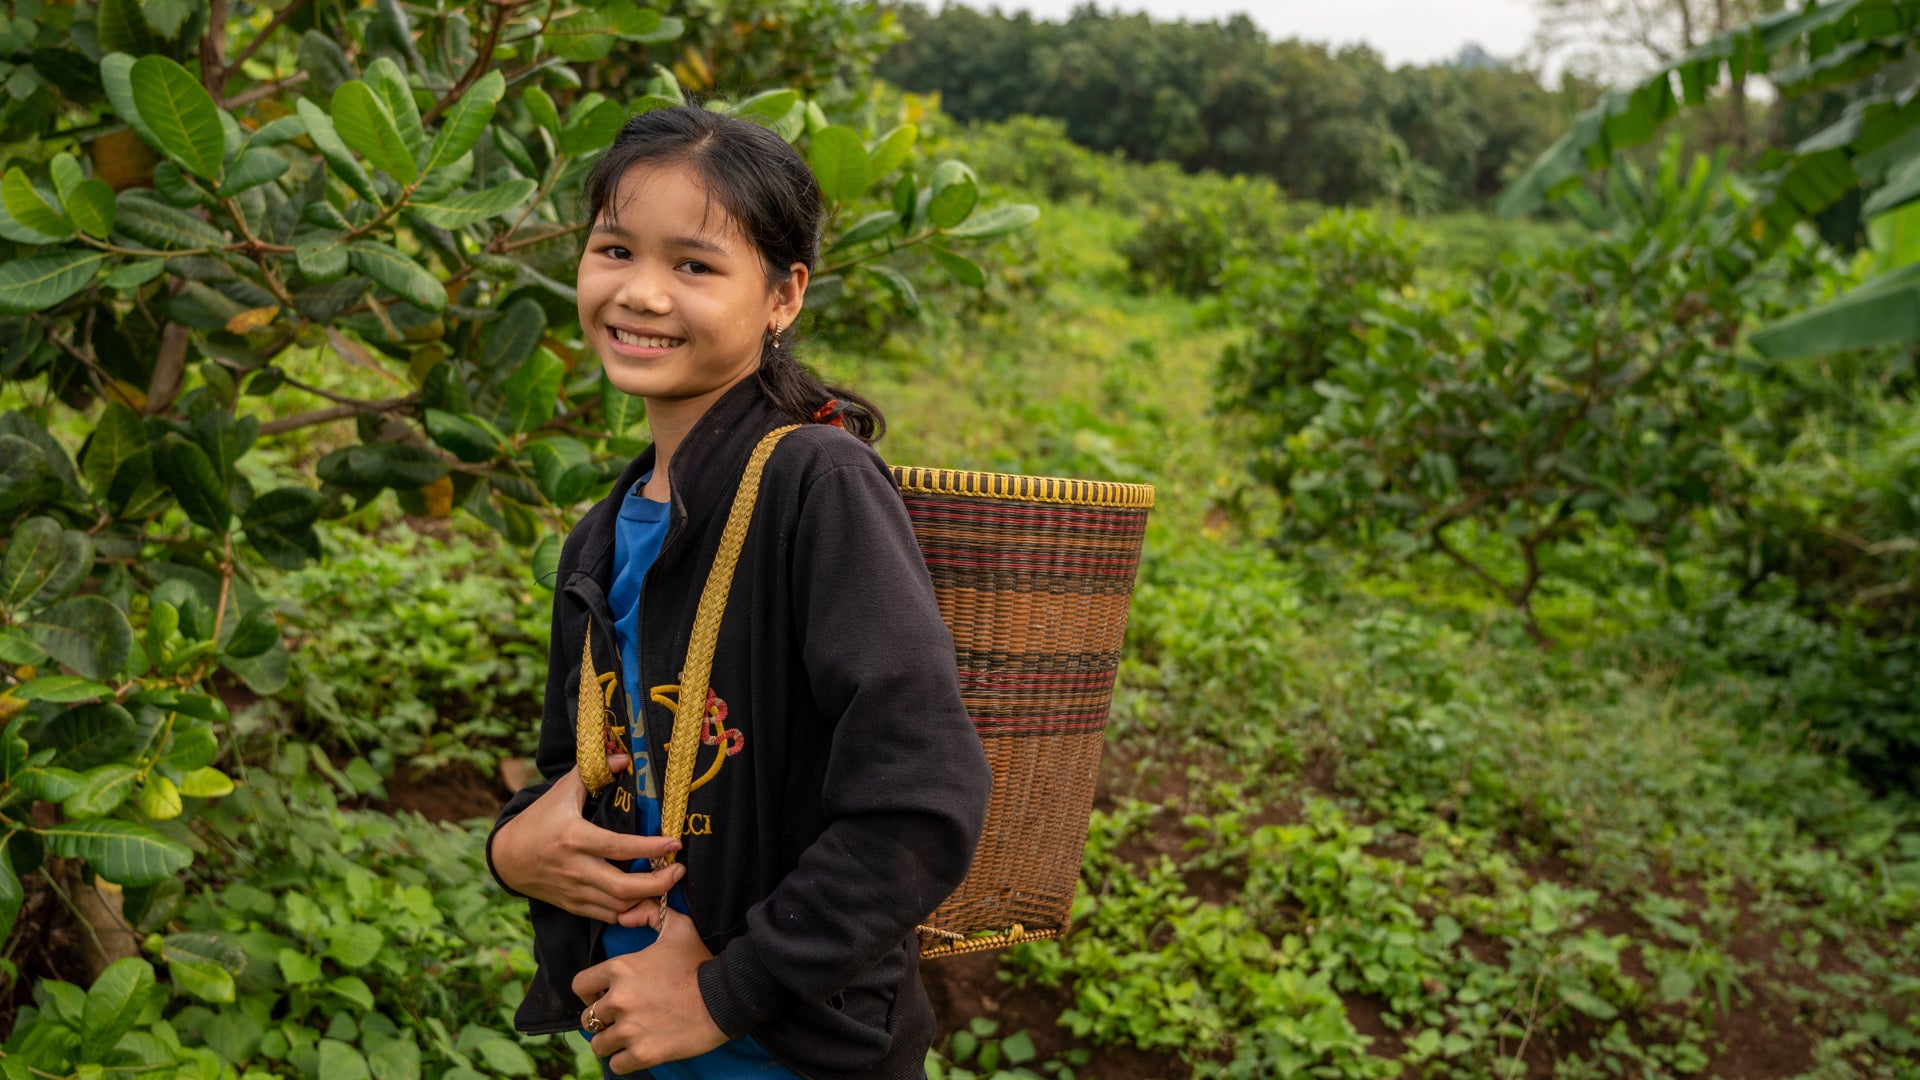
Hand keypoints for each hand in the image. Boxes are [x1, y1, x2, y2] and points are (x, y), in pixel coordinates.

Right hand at [490, 759, 683, 924]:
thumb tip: (623, 759)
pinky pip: (607, 916)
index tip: (675, 844)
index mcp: (574, 839)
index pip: (619, 848)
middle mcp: (576, 869)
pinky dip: (629, 911)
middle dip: (658, 884)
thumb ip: (591, 774)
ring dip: (647, 900)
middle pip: (623, 888)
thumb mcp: (560, 793)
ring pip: (618, 907)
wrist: (507, 858)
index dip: (650, 848)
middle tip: (679, 871)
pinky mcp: (573, 906)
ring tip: (667, 884)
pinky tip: (644, 899)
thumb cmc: (537, 821)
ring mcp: (574, 891)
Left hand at [576, 911, 726, 1071]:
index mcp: (620, 969)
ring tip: (627, 1037)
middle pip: (589, 1018)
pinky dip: (625, 1060)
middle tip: (621, 1018)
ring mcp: (630, 1029)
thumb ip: (650, 913)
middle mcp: (619, 1000)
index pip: (580, 985)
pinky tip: (638, 1051)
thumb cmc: (701, 962)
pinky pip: (616, 1065)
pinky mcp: (643, 1053)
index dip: (590, 991)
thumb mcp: (679, 927)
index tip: (603, 995)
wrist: (726, 997)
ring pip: (598, 1044)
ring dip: (610, 1042)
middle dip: (603, 1019)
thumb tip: (625, 916)